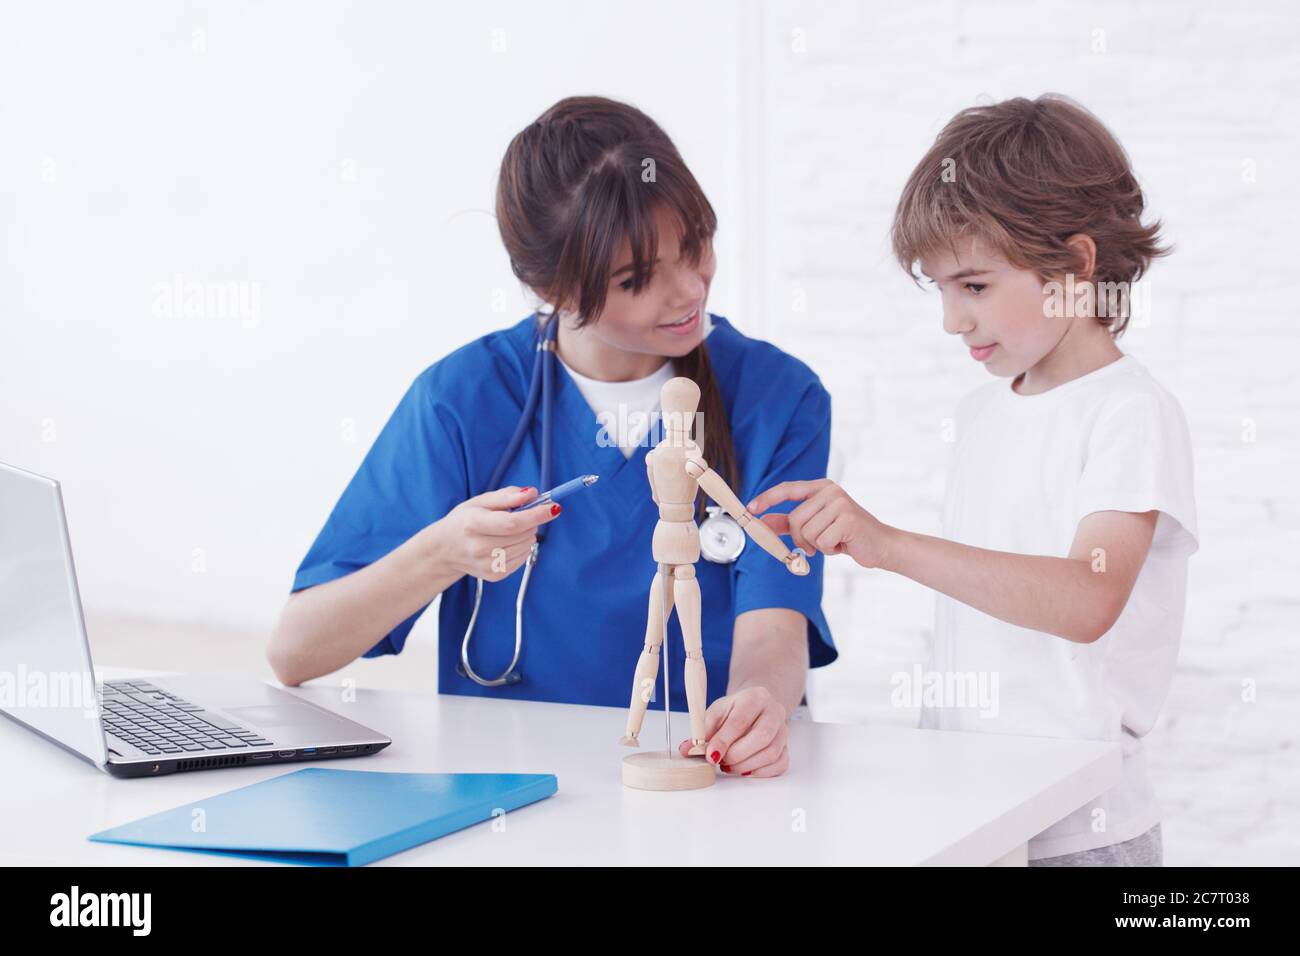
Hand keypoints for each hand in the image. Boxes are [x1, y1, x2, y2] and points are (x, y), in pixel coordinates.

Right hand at [427, 486, 560, 581]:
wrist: (446, 550)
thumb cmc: (465, 521)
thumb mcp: (481, 501)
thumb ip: (507, 495)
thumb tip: (533, 494)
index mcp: (474, 524)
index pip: (513, 523)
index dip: (537, 515)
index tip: (554, 507)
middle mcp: (479, 547)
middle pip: (523, 534)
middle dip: (532, 521)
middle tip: (520, 516)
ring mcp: (487, 564)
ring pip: (527, 546)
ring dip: (527, 534)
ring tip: (509, 530)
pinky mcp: (495, 575)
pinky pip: (523, 558)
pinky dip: (522, 547)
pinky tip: (506, 543)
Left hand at [678, 686, 788, 776]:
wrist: (756, 705)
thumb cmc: (735, 710)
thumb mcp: (716, 712)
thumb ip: (702, 730)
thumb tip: (688, 749)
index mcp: (755, 697)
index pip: (740, 721)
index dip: (724, 741)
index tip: (710, 755)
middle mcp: (774, 711)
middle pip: (761, 737)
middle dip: (737, 755)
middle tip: (721, 762)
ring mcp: (783, 729)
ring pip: (771, 752)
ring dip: (746, 765)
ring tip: (729, 766)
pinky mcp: (786, 746)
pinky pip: (780, 763)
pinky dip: (761, 772)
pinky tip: (746, 770)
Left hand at [747, 479, 892, 568]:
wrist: (881, 545)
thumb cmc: (846, 536)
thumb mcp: (815, 527)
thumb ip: (788, 523)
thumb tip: (763, 521)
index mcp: (821, 487)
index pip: (787, 489)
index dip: (767, 498)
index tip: (751, 509)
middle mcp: (830, 491)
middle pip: (795, 519)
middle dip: (802, 539)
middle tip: (818, 545)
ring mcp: (840, 503)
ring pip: (807, 532)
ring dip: (818, 546)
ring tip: (835, 542)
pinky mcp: (848, 519)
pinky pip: (821, 542)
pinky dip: (829, 550)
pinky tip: (843, 545)